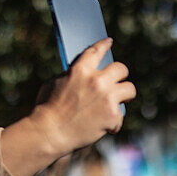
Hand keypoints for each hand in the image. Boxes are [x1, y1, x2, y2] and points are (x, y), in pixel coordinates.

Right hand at [30, 38, 136, 155]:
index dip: (104, 45)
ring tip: (115, 103)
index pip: (96, 50)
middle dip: (119, 75)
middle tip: (116, 82)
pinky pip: (121, 115)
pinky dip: (112, 123)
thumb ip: (71, 76)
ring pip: (129, 89)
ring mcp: (107, 98)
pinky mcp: (113, 115)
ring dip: (123, 95)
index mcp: (80, 70)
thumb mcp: (54, 84)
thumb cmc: (46, 109)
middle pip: (121, 68)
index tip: (109, 42)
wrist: (49, 133)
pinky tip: (103, 127)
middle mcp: (97, 81)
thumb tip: (83, 74)